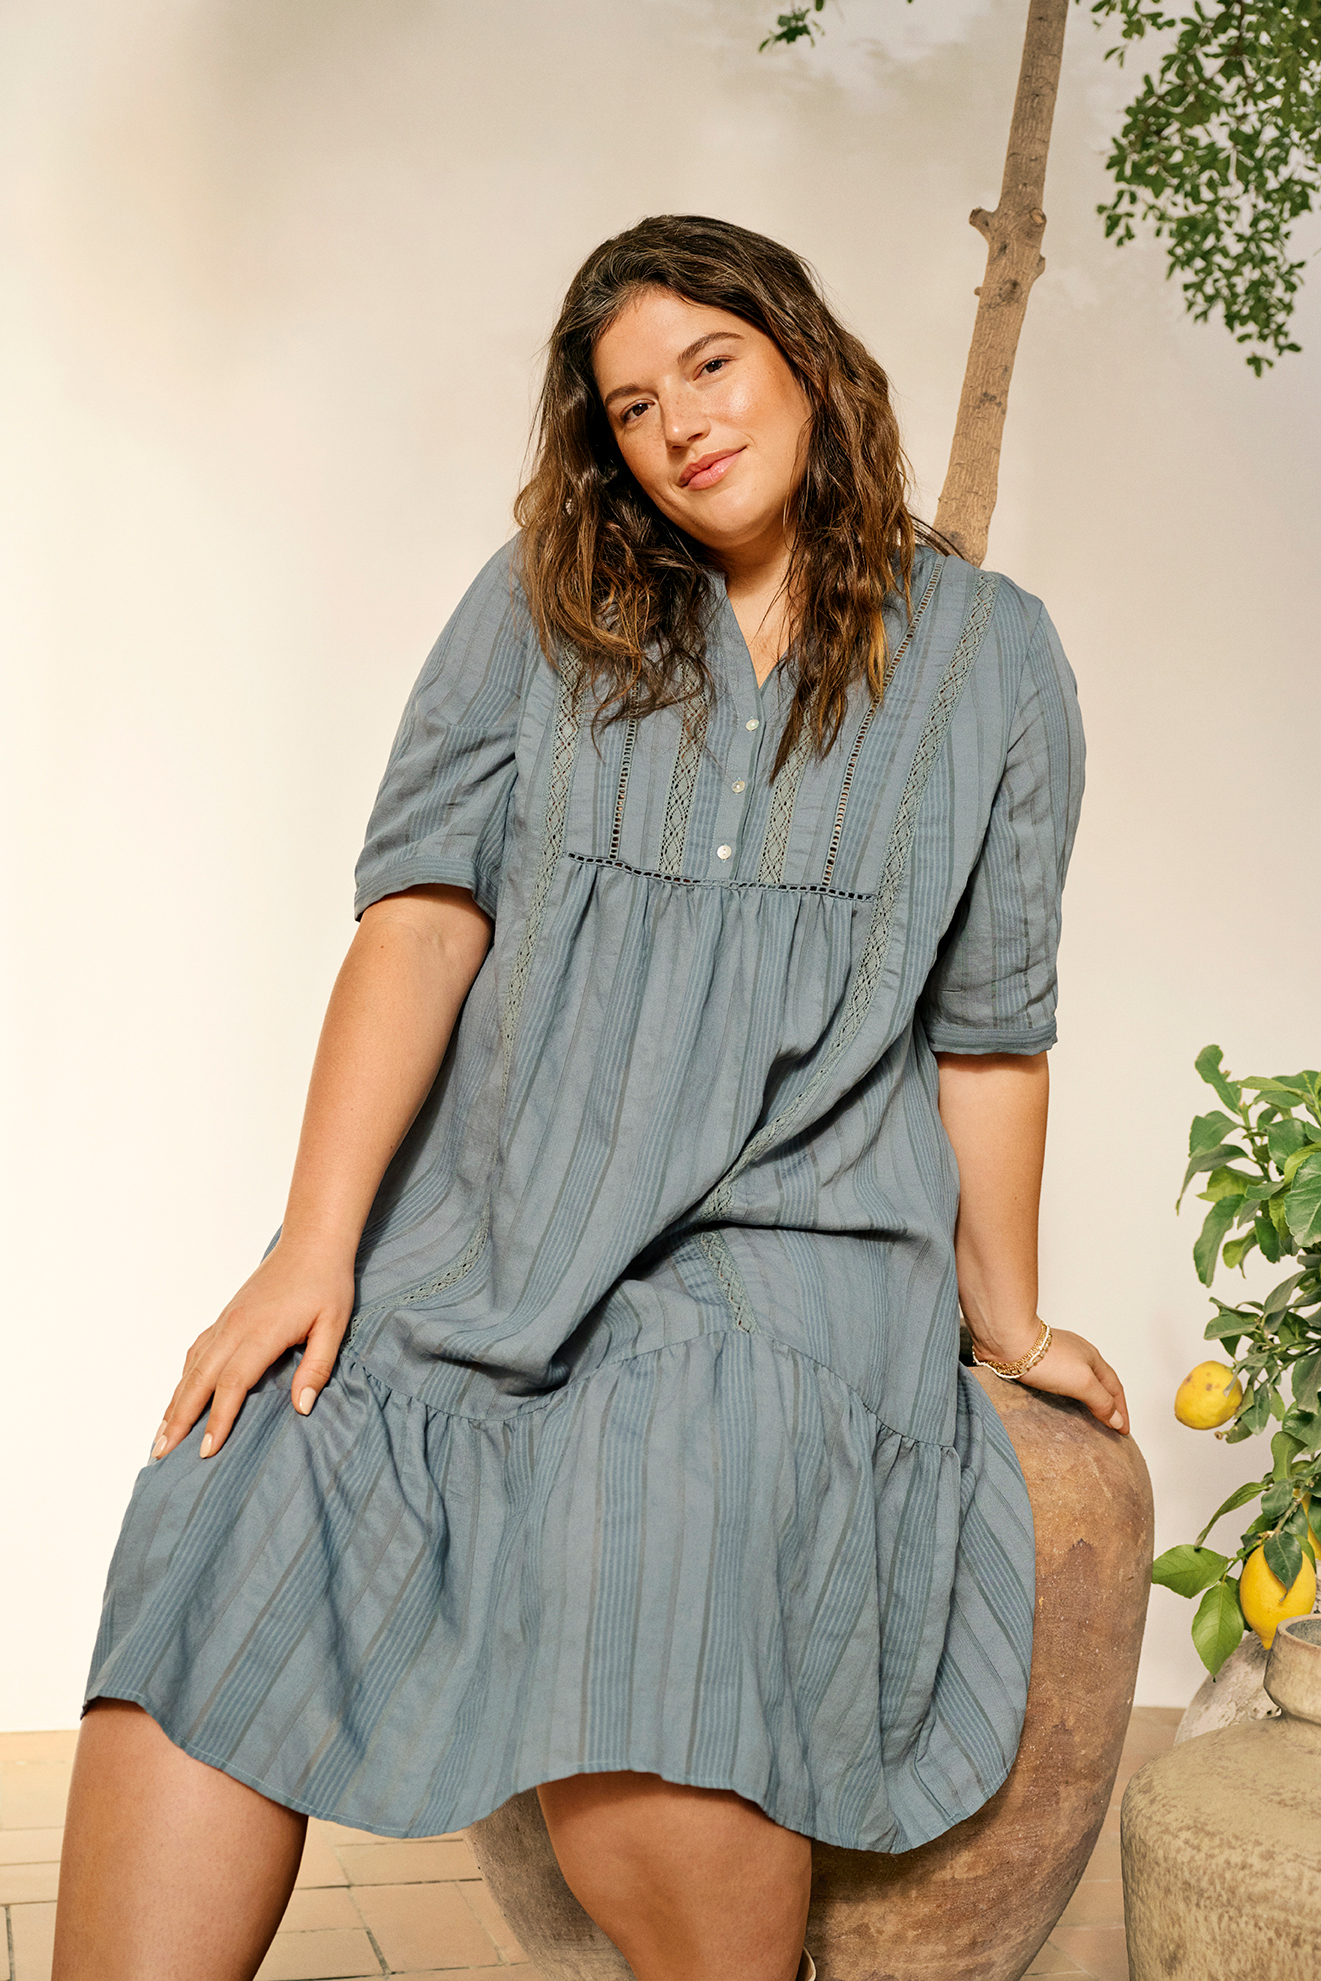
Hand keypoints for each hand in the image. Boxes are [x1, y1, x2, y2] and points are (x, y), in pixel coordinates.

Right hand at [150, 1240, 354, 1462]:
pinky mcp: (225, 1317)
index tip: (205, 1451)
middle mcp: (234, 1328)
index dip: (218, 1419)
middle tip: (161, 1453)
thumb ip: (317, 1366)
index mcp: (261, 1332)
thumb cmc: (325, 1284)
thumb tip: (302, 1407)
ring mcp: (225, 1322)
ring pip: (191, 1367)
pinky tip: (180, 1394)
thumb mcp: (334, 1325)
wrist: (310, 1243)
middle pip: (199, 1380)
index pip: (233, 1383)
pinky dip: (184, 1377)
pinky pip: (197, 1351)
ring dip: (174, 1401)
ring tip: (160, 1435)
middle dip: (179, 1419)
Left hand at [991, 1326, 1129, 1434]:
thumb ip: (1101, 1401)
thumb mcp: (1082, 1382)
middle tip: (1111, 1425)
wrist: (1007, 1341)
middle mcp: (1078, 1355)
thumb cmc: (1045, 1358)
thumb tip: (1117, 1420)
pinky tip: (1061, 1402)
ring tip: (1089, 1417)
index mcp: (1093, 1358)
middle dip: (1109, 1403)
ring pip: (1080, 1381)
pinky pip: (1061, 1382)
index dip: (1121, 1410)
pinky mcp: (1039, 1362)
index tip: (1124, 1431)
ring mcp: (1058, 1357)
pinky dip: (1069, 1395)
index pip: (1115, 1388)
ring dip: (1089, 1399)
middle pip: (1100, 1383)